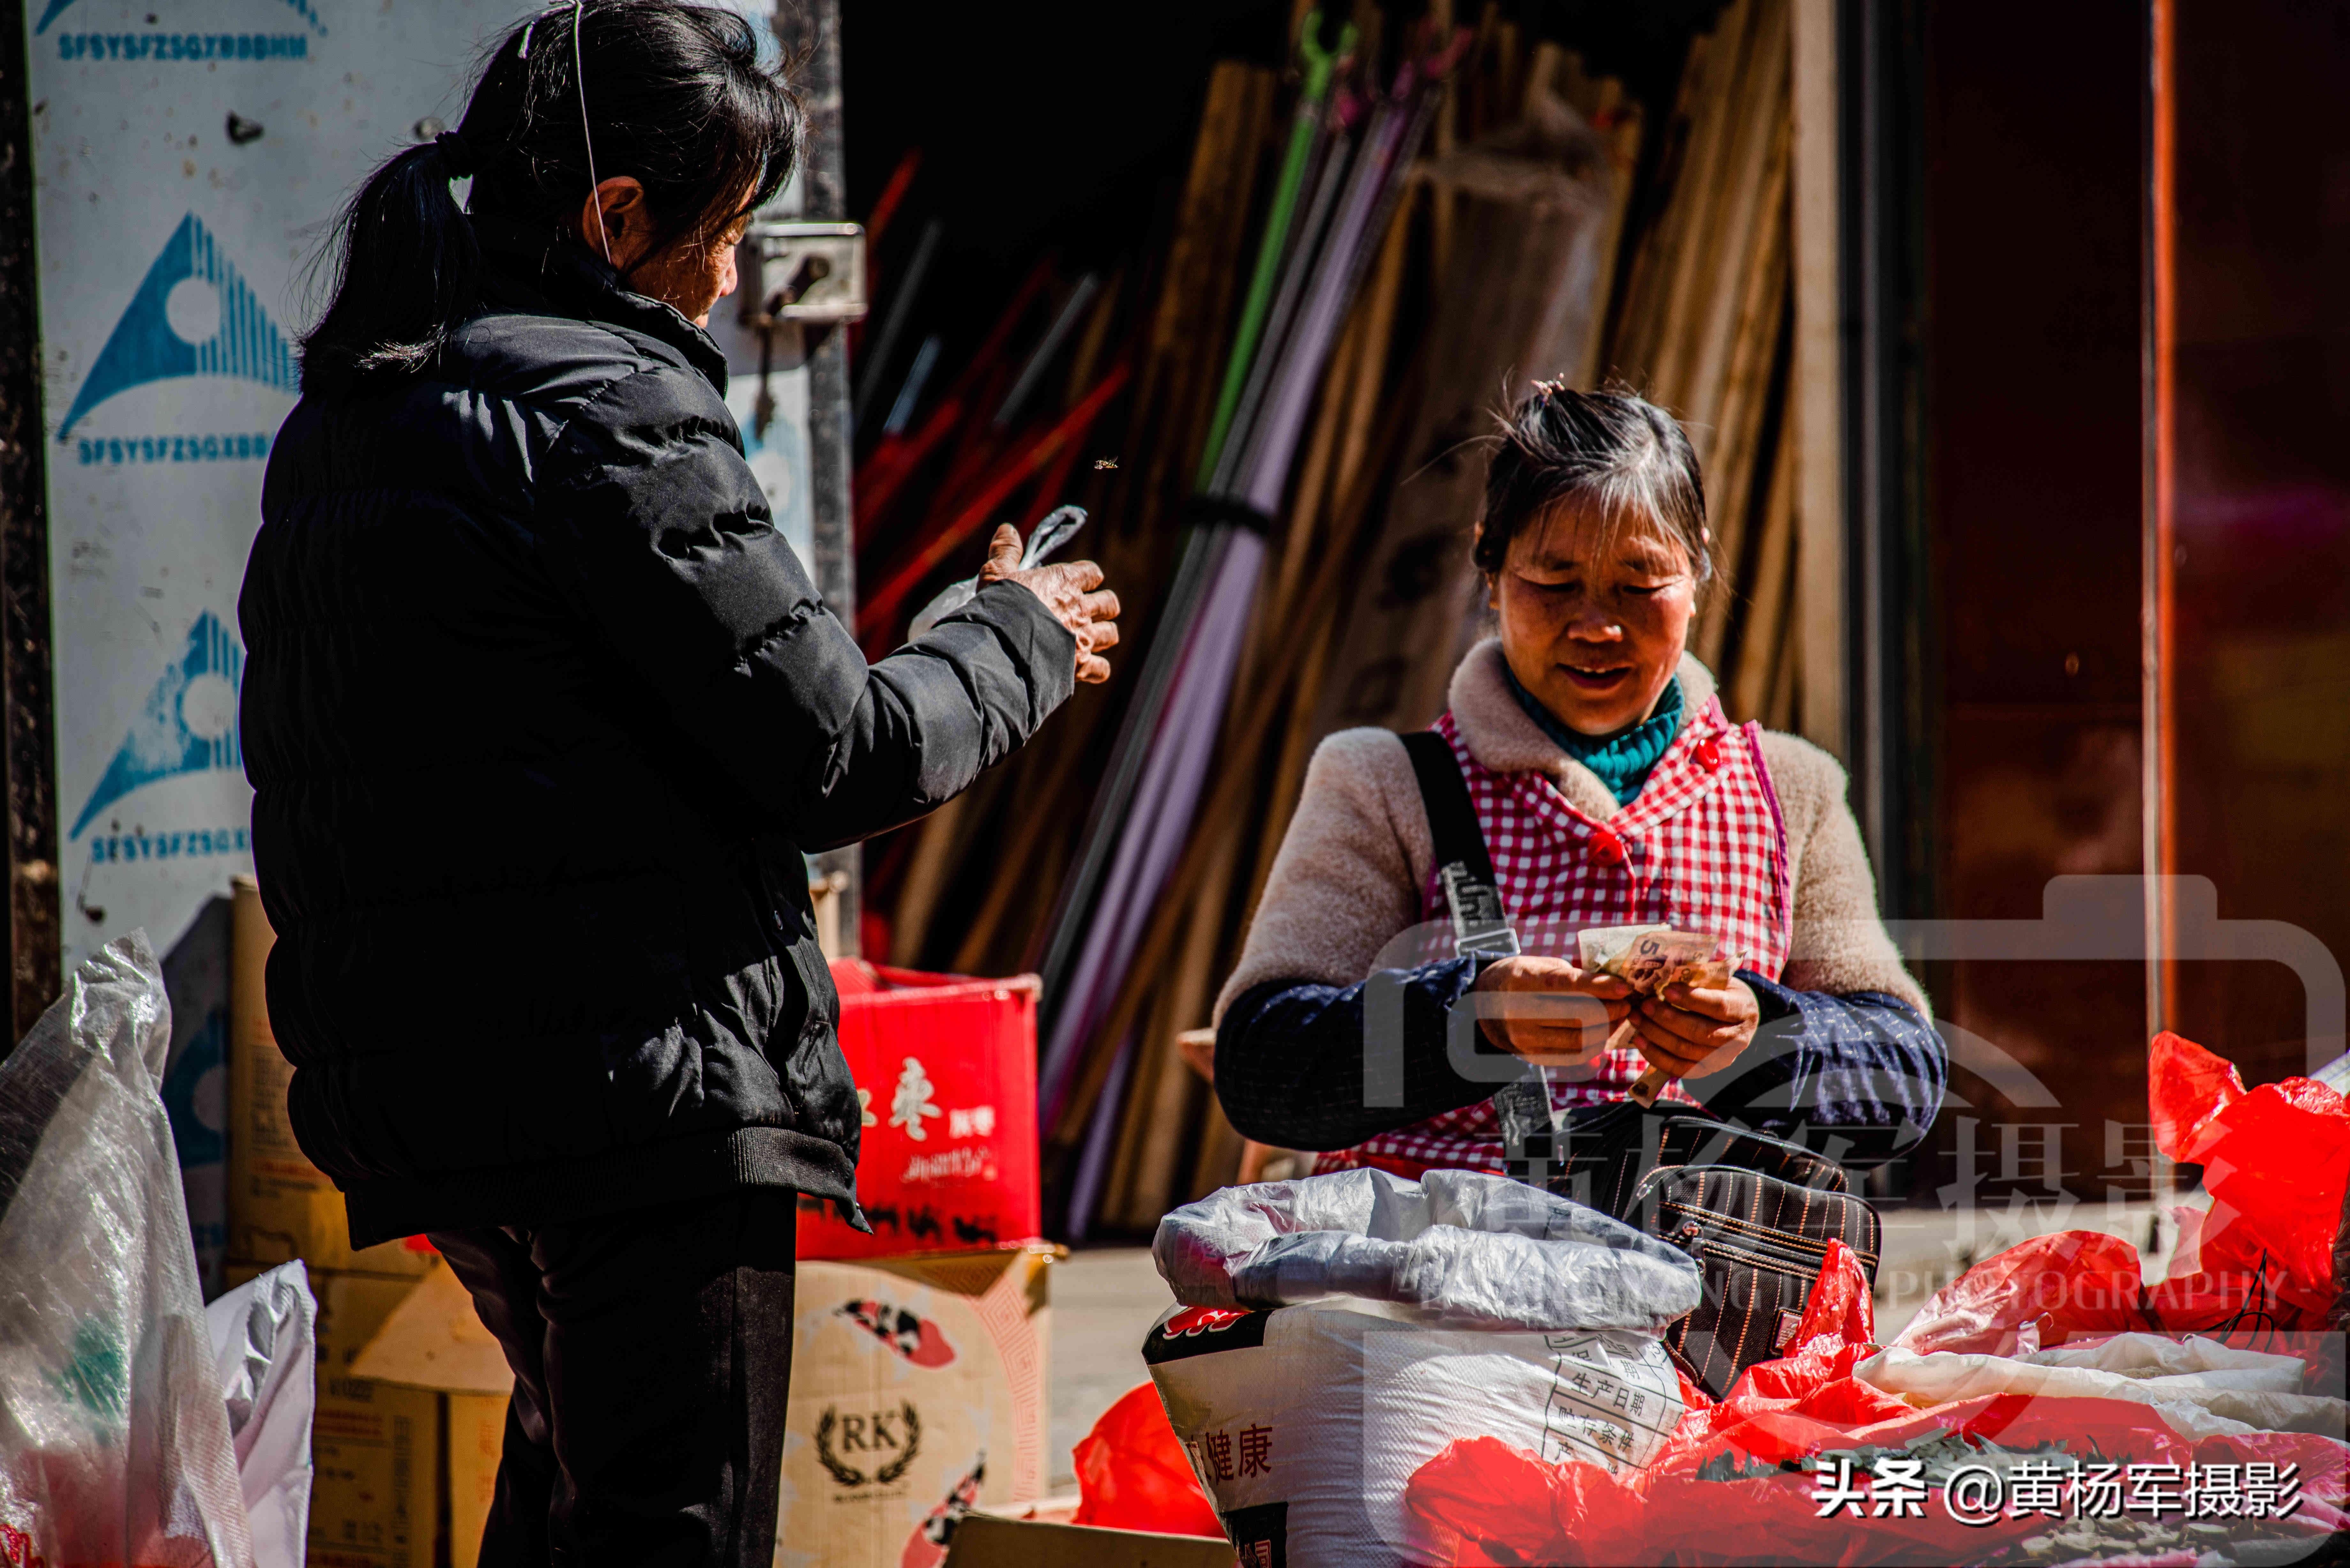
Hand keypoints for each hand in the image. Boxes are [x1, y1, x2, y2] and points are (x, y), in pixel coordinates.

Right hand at [979, 523, 1119, 683]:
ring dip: (1102, 636)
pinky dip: (1097, 669)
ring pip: (1110, 634)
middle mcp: (1081, 608)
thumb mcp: (996, 574)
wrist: (1003, 646)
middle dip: (1102, 607)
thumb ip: (1005, 551)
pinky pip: (1102, 669)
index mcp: (1065, 582)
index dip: (1088, 577)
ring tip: (1088, 640)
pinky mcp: (1082, 666)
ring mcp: (1084, 637)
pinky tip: (1086, 670)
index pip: (1092, 573)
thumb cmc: (1000, 606)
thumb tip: (1008, 527)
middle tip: (1087, 613)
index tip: (1079, 583)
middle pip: (1109, 603)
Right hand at [1472, 956, 1630, 1064]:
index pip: (1567, 985)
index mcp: (1521, 980)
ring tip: (1617, 1018)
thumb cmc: (1522, 979)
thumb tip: (1613, 987)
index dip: (1600, 987)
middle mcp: (1519, 1011)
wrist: (1485, 1007)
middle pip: (1578, 1016)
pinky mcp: (1531, 1056)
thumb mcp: (1540, 966)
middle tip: (1626, 1004)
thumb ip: (1572, 976)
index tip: (1625, 988)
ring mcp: (1524, 1037)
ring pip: (1579, 1039)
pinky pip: (1572, 1055)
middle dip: (1611, 1010)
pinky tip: (1602, 1033)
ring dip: (1606, 1030)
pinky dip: (1594, 1045)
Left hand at [1628, 978, 1760, 1082]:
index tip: (1666, 990)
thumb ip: (1697, 978)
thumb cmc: (1721, 992)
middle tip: (1644, 1005)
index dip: (1691, 998)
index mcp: (1743, 1009)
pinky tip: (1639, 1039)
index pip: (1718, 1006)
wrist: (1735, 1019)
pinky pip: (1677, 1068)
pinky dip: (1655, 1054)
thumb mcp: (1718, 981)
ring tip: (1636, 1018)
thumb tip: (1664, 972)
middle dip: (1667, 1018)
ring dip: (1656, 1034)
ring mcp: (1722, 1059)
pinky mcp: (1705, 1071)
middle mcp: (1737, 1038)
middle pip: (1699, 1032)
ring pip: (1685, 1051)